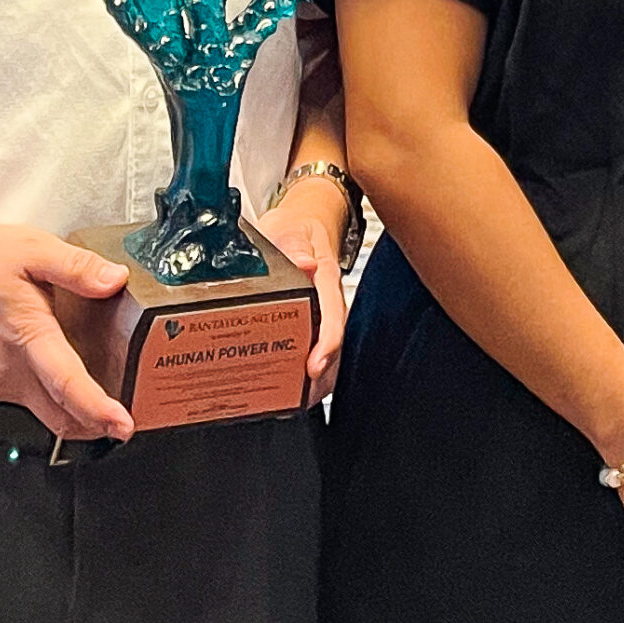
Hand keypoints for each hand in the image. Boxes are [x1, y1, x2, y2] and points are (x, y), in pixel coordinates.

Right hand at [0, 222, 134, 441]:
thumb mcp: (34, 248)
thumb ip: (78, 267)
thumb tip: (116, 280)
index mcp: (25, 336)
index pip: (66, 385)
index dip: (97, 410)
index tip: (123, 425)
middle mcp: (8, 370)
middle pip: (60, 415)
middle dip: (97, 424)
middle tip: (130, 420)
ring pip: (46, 413)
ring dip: (77, 414)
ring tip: (111, 397)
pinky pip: (31, 401)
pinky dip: (56, 400)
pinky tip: (72, 380)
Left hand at [255, 180, 349, 400]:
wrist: (304, 220)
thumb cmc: (295, 227)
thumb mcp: (288, 228)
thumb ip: (293, 244)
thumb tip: (303, 263)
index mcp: (325, 280)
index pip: (333, 315)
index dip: (327, 343)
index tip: (315, 365)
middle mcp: (328, 300)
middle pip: (334, 343)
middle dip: (323, 375)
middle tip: (302, 397)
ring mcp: (323, 312)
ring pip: (329, 351)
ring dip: (318, 379)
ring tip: (298, 402)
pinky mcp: (314, 319)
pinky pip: (317, 347)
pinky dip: (309, 371)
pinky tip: (291, 387)